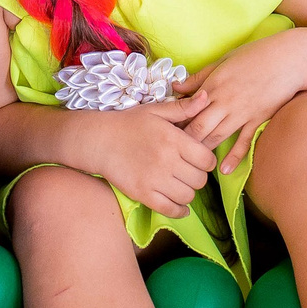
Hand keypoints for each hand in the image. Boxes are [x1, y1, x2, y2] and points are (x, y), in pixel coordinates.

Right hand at [81, 96, 215, 215]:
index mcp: (174, 139)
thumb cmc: (129, 124)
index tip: (199, 159)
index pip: (207, 160)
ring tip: (181, 184)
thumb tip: (206, 97)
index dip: (207, 161)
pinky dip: (179, 210)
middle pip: (200, 180)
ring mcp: (155, 180)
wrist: (99, 140)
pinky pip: (170, 209)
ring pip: (188, 196)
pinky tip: (179, 205)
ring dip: (188, 192)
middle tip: (190, 171)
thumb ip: (183, 108)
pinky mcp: (143, 194)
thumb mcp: (156, 111)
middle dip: (198, 176)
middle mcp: (167, 161)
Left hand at [181, 45, 301, 174]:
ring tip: (190, 164)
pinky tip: (224, 170)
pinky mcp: (258, 120)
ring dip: (202, 150)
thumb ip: (200, 77)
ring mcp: (242, 112)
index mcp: (214, 84)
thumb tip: (177, 87)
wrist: (289, 59)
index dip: (175, 121)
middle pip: (198, 126)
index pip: (188, 108)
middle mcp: (224, 101)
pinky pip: (244, 142)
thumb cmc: (256, 55)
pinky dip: (234, 157)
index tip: (165, 132)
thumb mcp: (224, 60)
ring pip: (216, 136)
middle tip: (172, 153)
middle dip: (184, 141)